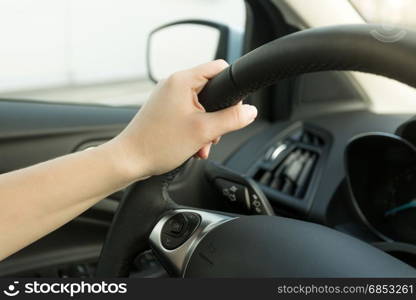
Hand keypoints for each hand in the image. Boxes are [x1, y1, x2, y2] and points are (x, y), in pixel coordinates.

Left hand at [111, 60, 257, 179]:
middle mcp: (173, 85)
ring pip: (201, 107)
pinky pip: (189, 116)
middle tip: (213, 133)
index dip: (232, 86)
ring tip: (201, 145)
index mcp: (182, 81)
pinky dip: (195, 131)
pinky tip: (193, 147)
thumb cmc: (157, 144)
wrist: (129, 160)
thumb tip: (250, 112)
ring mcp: (168, 98)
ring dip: (207, 128)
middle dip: (218, 116)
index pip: (218, 68)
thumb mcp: (203, 131)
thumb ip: (231, 119)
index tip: (235, 107)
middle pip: (212, 91)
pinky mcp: (165, 112)